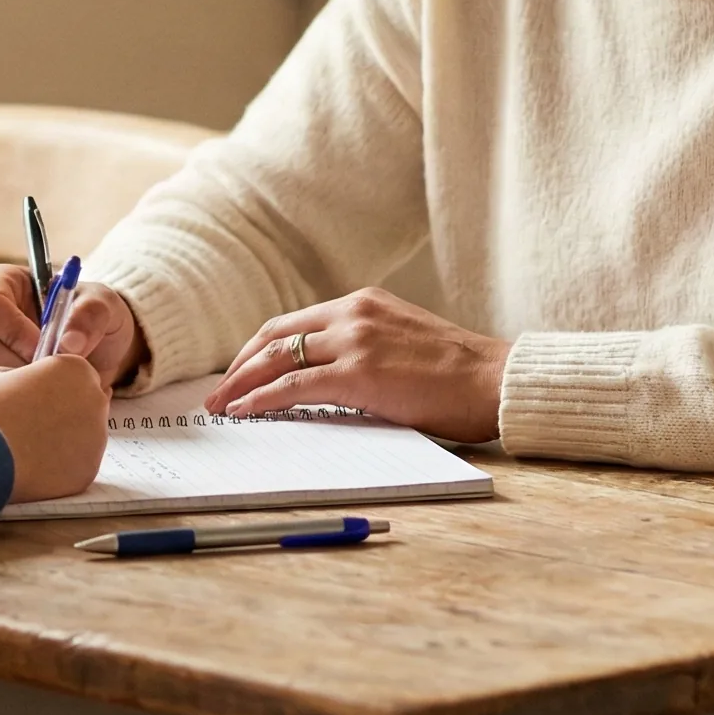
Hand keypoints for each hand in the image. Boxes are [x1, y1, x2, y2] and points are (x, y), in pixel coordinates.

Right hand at [0, 264, 143, 390]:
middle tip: (54, 375)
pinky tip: (48, 400)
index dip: (14, 330)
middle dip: (20, 365)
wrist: (97, 349)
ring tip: (56, 387)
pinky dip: (24, 407)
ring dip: (24, 390)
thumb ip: (90, 314)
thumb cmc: (91, 314)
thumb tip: (71, 343)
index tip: (44, 347)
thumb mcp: (102, 304)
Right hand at [0, 354, 109, 502]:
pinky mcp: (87, 470)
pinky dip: (60, 465)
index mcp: (76, 369)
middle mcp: (95, 400)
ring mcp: (95, 438)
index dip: (54, 385)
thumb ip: (26, 375)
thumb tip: (30, 386)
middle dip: (63, 412)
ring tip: (30, 446)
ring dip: (63, 439)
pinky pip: (77, 464)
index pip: (75, 373)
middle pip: (85, 404)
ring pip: (84, 436)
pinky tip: (34, 464)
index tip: (35, 396)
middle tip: (32, 423)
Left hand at [206, 287, 509, 443]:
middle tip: (218, 390)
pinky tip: (245, 411)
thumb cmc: (459, 373)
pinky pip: (294, 385)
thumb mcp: (403, 341)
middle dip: (240, 365)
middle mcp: (353, 313)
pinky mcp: (359, 372)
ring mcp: (355, 340)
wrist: (495, 380)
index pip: (294, 322)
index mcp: (363, 303)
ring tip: (221, 405)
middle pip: (275, 335)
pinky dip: (262, 399)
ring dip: (242, 383)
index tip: (240, 370)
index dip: (259, 348)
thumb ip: (365, 346)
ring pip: (278, 357)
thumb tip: (326, 377)